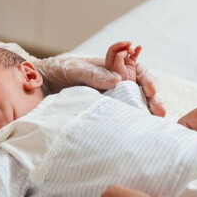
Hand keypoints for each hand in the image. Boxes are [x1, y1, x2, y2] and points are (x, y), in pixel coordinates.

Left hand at [0, 42, 163, 115]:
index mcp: (112, 68)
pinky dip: (130, 122)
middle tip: (160, 111)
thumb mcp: (74, 69)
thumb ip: (93, 74)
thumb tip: (117, 81)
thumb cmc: (56, 71)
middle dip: (153, 99)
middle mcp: (114, 84)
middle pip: (140, 90)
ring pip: (133, 105)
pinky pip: (119, 117)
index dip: (146, 79)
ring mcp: (109, 99)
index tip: (149, 89)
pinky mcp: (101, 113)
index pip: (137, 71)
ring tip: (156, 121)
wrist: (37, 86)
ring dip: (146, 112)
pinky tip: (138, 128)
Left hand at [105, 41, 140, 81]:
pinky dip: (137, 51)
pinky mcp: (131, 64)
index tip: (125, 43)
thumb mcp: (117, 66)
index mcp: (110, 61)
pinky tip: (140, 47)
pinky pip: (134, 55)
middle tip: (129, 44)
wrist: (127, 86)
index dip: (118, 45)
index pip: (112, 49)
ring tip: (132, 51)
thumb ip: (119, 57)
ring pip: (126, 51)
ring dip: (130, 49)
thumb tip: (124, 51)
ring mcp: (124, 62)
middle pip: (119, 49)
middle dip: (124, 45)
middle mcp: (116, 61)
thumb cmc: (120, 78)